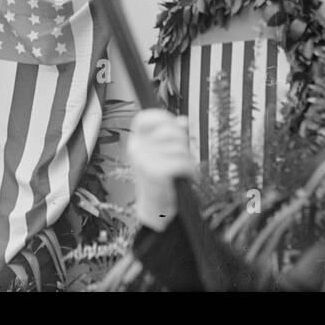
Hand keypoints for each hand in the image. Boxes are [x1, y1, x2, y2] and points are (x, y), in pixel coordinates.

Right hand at [127, 109, 194, 231]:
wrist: (156, 208)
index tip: (175, 128)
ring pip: (180, 148)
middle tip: (182, 157)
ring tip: (182, 171)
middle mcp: (136, 148)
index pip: (146, 117)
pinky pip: (183, 163)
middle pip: (171, 131)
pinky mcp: (155, 172)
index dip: (164, 119)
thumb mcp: (164, 152)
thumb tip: (182, 120)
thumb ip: (171, 135)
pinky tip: (184, 178)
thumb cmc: (161, 178)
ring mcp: (144, 160)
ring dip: (188, 161)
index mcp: (135, 141)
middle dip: (183, 144)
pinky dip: (189, 171)